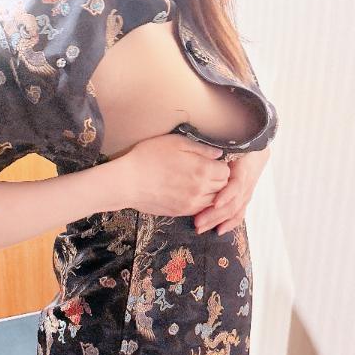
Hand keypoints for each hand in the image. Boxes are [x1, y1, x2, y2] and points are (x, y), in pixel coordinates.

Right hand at [114, 133, 229, 216]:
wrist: (128, 182)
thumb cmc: (148, 157)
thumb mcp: (175, 142)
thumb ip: (201, 149)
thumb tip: (218, 154)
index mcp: (202, 170)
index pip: (226, 171)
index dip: (222, 165)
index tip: (214, 161)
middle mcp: (201, 189)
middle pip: (223, 187)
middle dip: (220, 179)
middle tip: (209, 171)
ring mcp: (191, 203)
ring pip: (214, 201)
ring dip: (212, 192)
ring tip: (201, 183)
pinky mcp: (181, 212)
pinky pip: (200, 209)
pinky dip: (201, 202)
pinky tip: (191, 193)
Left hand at [193, 148, 269, 235]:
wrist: (258, 145)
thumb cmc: (239, 141)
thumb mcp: (232, 143)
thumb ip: (219, 151)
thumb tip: (210, 155)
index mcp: (243, 169)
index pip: (237, 185)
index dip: (227, 195)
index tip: (215, 203)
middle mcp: (247, 183)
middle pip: (233, 203)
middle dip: (215, 214)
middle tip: (197, 221)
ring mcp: (247, 192)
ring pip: (234, 211)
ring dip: (217, 221)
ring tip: (201, 228)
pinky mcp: (245, 198)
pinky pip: (239, 214)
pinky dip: (230, 223)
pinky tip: (219, 231)